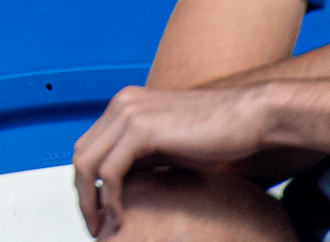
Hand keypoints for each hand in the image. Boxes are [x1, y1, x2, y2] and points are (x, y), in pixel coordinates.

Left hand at [72, 85, 271, 235]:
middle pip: (80, 154)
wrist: (249, 118)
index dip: (85, 182)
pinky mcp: (141, 130)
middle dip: (82, 194)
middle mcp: (120, 104)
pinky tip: (119, 216)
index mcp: (124, 105)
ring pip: (87, 163)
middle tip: (93, 223)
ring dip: (90, 200)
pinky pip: (110, 171)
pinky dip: (109, 198)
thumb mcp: (167, 146)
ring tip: (102, 225)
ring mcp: (128, 113)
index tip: (95, 210)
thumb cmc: (217, 134)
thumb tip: (119, 183)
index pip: (88, 146)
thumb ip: (140, 157)